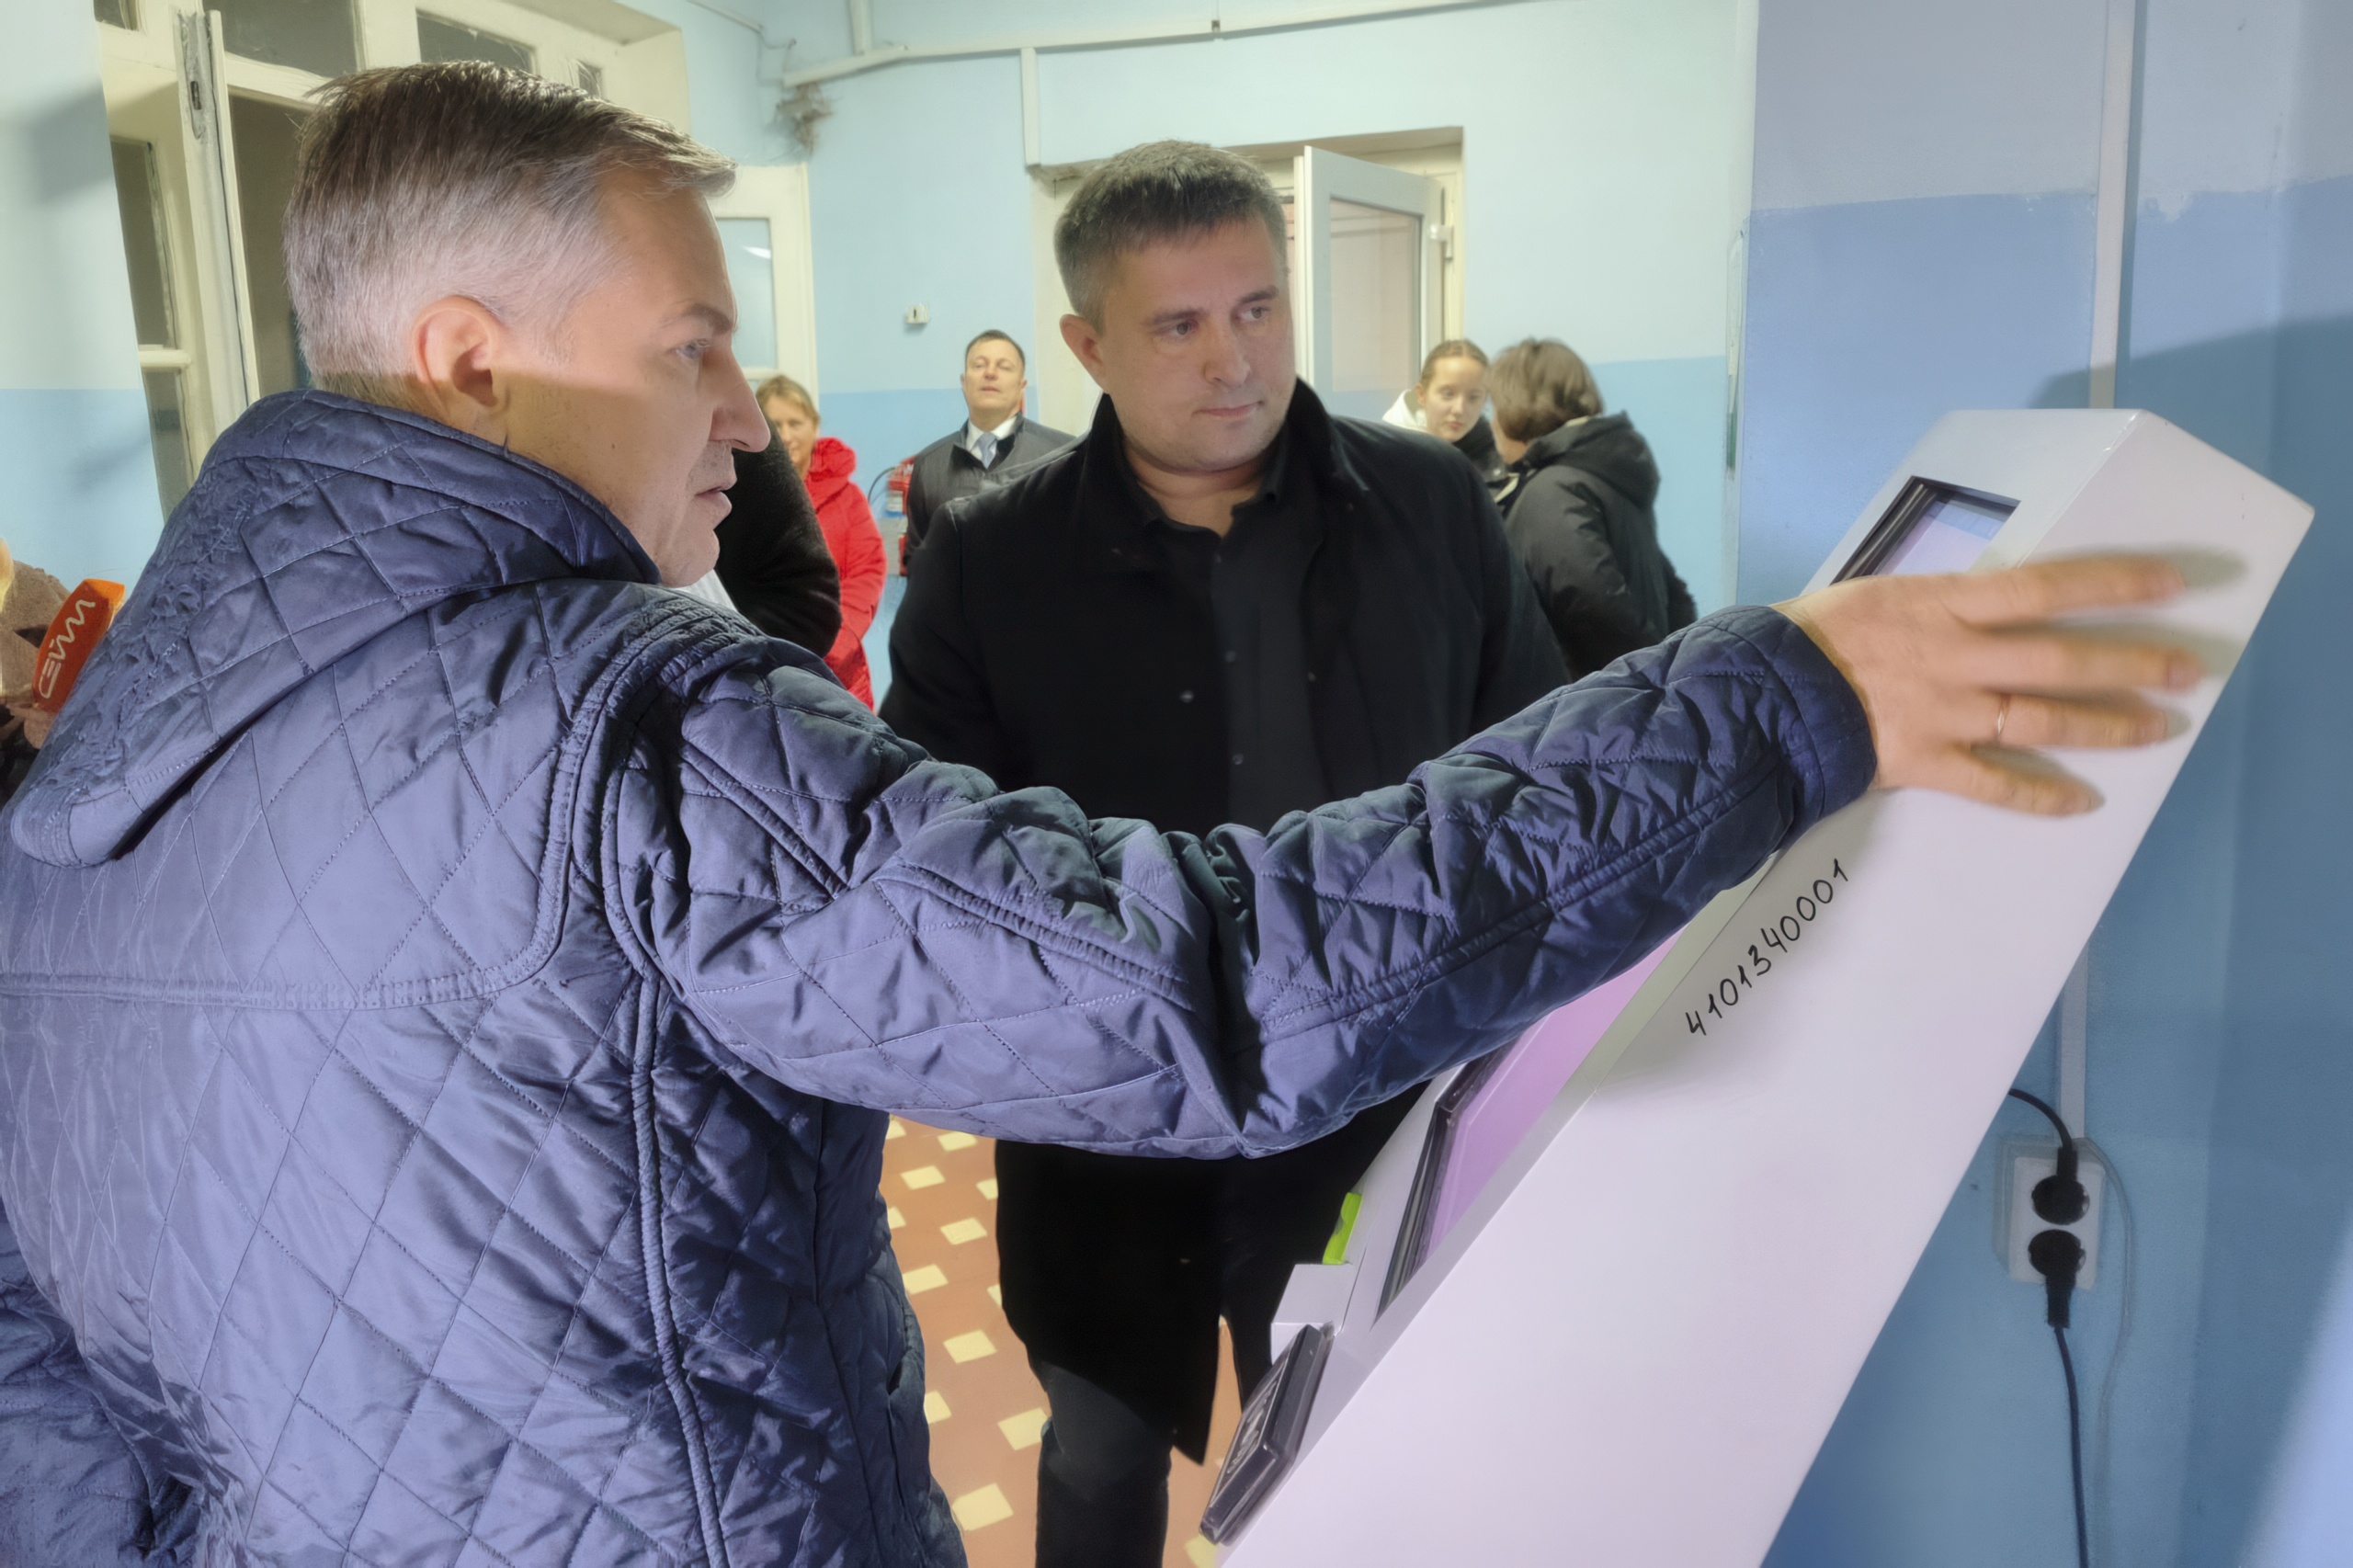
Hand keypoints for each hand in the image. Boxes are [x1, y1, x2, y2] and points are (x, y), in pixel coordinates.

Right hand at [1776, 556, 2202, 815]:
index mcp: (1939, 602)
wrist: (1754, 697)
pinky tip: (2081, 802)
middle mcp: (1952, 655)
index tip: (2168, 584)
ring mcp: (1941, 712)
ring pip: (2040, 719)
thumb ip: (1934, 605)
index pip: (2042, 587)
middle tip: (2189, 669)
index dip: (2109, 586)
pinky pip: (1992, 782)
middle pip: (2059, 658)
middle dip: (2131, 663)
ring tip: (2160, 728)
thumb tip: (1984, 608)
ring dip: (2106, 725)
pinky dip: (2038, 794)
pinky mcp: (1922, 761)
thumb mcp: (1874, 596)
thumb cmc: (1808, 637)